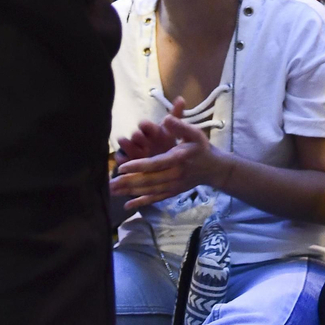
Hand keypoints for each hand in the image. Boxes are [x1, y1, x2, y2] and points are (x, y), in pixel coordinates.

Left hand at [110, 99, 226, 209]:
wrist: (214, 168)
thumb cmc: (201, 148)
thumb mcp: (194, 133)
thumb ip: (180, 126)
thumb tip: (166, 119)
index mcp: (178, 159)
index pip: (155, 164)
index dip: (138, 166)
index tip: (122, 167)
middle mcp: (175, 175)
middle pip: (149, 180)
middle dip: (128, 182)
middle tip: (110, 183)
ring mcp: (173, 186)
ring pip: (149, 190)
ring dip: (130, 191)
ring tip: (113, 191)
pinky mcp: (173, 192)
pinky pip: (155, 198)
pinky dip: (141, 202)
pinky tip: (127, 206)